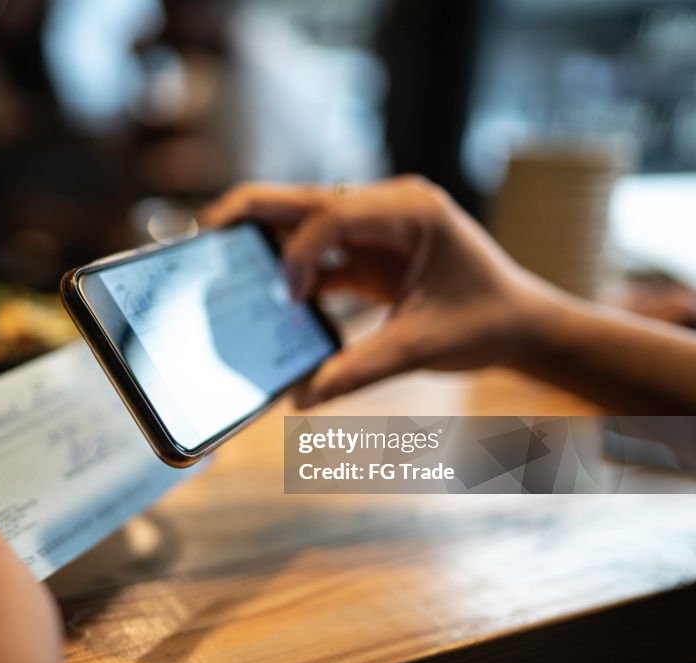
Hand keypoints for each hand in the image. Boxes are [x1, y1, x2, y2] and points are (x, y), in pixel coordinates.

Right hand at [201, 176, 561, 406]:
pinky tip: (268, 292)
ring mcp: (378, 226)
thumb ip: (360, 369)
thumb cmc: (487, 323)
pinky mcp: (371, 250)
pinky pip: (319, 251)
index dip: (300, 250)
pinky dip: (292, 269)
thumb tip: (303, 397)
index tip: (287, 295)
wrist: (523, 325)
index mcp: (412, 210)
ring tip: (222, 256)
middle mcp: (390, 206)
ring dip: (268, 240)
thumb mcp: (422, 346)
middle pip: (307, 198)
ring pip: (306, 220)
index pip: (336, 213)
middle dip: (253, 212)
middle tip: (205, 231)